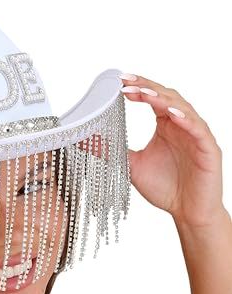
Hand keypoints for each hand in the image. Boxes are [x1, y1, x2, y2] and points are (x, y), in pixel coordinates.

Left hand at [119, 73, 225, 227]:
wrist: (187, 212)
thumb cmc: (164, 187)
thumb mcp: (131, 165)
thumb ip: (112, 151)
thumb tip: (85, 140)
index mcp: (165, 126)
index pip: (152, 98)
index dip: (138, 87)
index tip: (118, 82)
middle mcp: (181, 125)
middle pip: (166, 96)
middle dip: (146, 87)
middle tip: (126, 81)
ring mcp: (196, 134)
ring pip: (182, 107)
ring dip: (162, 98)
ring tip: (143, 92)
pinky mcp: (208, 148)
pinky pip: (197, 128)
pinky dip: (184, 118)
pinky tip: (170, 113)